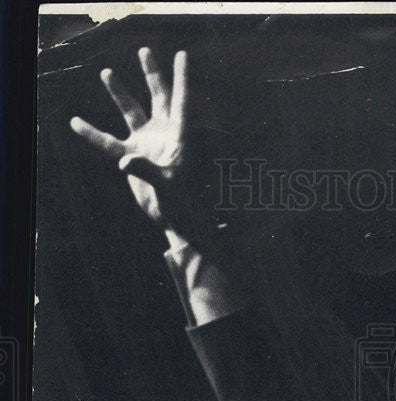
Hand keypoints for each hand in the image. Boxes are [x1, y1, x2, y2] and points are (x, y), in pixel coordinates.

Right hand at [70, 49, 196, 237]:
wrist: (177, 219)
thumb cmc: (183, 204)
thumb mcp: (168, 186)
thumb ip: (147, 170)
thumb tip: (125, 162)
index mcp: (181, 136)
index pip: (181, 101)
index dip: (182, 78)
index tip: (182, 55)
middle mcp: (164, 134)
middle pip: (158, 97)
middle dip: (152, 74)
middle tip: (145, 51)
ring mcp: (148, 143)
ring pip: (132, 112)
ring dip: (120, 93)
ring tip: (107, 73)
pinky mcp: (134, 157)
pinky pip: (109, 143)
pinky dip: (93, 135)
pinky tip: (76, 122)